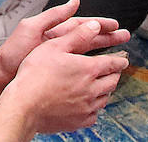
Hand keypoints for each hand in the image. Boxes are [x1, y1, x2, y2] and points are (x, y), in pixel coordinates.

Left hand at [0, 0, 128, 84]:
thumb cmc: (12, 54)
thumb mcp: (32, 27)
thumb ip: (53, 15)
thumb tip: (74, 1)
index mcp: (53, 33)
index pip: (81, 26)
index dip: (99, 25)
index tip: (115, 25)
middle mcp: (58, 46)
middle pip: (88, 39)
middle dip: (107, 37)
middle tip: (126, 37)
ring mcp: (59, 61)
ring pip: (87, 54)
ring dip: (104, 53)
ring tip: (121, 53)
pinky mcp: (58, 75)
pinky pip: (80, 70)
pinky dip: (93, 70)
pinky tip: (103, 74)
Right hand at [5, 16, 129, 133]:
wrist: (25, 105)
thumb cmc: (35, 74)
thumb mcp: (54, 46)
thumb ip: (77, 35)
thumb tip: (95, 26)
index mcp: (89, 69)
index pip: (112, 63)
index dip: (119, 60)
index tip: (123, 59)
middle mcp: (92, 89)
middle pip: (112, 81)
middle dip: (115, 74)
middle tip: (114, 71)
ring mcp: (87, 107)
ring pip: (105, 98)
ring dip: (106, 90)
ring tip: (102, 86)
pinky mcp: (79, 121)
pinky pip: (94, 114)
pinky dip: (95, 107)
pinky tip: (88, 104)